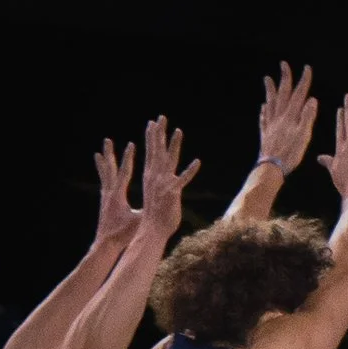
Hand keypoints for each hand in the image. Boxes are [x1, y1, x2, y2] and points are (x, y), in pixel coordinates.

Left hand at [91, 136, 139, 245]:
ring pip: (104, 175)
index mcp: (117, 195)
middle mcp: (109, 193)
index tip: (131, 144)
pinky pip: (104, 184)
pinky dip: (104, 176)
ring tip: (99, 153)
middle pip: (110, 169)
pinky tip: (103, 173)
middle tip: (106, 141)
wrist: (105, 244)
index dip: (128, 158)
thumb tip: (158, 206)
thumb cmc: (123, 234)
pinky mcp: (103, 202)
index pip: (124, 173)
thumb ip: (146, 212)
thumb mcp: (137, 222)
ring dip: (103, 163)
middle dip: (110, 154)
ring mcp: (105, 197)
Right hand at [136, 117, 200, 237]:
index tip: (152, 124)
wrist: (152, 230)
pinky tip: (197, 162)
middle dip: (159, 133)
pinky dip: (190, 171)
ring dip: (174, 145)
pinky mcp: (173, 192)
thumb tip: (164, 187)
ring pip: (170, 160)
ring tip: (178, 130)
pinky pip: (183, 179)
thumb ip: (159, 188)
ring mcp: (164, 184)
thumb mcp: (155, 197)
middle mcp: (155, 177)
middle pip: (157, 150)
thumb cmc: (154, 217)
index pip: (151, 153)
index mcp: (150, 177)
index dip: (152, 137)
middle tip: (160, 118)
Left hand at [255, 61, 317, 174]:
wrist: (271, 167)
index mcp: (291, 116)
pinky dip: (264, 110)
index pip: (299, 94)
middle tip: (283, 64)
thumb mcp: (303, 135)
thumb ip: (307, 117)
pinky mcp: (265, 134)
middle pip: (282, 94)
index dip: (303, 81)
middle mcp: (279, 117)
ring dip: (270, 90)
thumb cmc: (290, 153)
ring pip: (270, 102)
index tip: (306, 68)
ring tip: (268, 79)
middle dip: (284, 78)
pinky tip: (264, 106)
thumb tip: (311, 100)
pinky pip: (264, 118)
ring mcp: (271, 125)